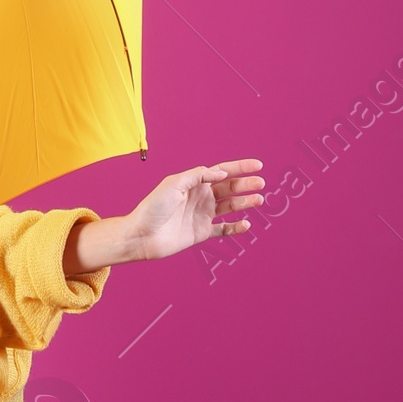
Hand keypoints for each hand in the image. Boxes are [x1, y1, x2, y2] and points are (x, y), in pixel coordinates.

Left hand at [125, 160, 264, 260]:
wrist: (142, 235)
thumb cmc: (153, 207)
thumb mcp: (174, 184)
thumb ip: (198, 176)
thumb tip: (222, 173)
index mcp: (194, 183)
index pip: (222, 171)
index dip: (240, 167)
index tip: (258, 165)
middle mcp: (201, 197)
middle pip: (230, 188)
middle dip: (246, 184)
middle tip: (261, 184)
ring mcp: (202, 215)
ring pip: (230, 207)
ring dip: (245, 203)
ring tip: (258, 200)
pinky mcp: (202, 232)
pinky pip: (224, 229)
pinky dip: (236, 227)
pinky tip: (246, 224)